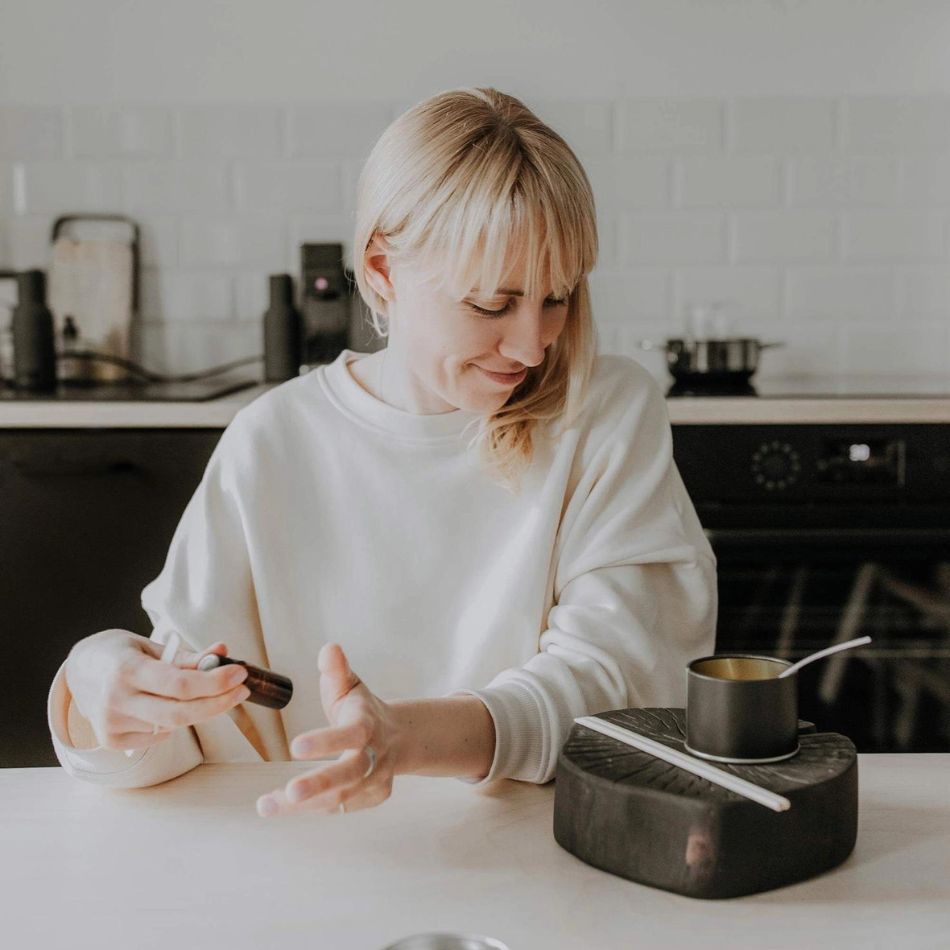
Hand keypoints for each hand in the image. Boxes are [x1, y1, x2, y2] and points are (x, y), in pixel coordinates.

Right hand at [64, 630, 249, 749]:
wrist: (79, 671)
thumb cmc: (121, 654)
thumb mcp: (151, 646)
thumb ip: (187, 656)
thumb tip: (222, 650)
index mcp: (126, 668)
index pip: (178, 684)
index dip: (214, 682)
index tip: (239, 675)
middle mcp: (116, 699)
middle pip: (180, 713)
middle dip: (218, 703)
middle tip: (241, 691)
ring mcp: (111, 724)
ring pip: (172, 724)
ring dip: (192, 709)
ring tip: (182, 691)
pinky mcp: (111, 741)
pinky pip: (159, 735)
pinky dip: (171, 722)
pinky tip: (159, 705)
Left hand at [256, 642, 398, 817]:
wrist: (400, 737)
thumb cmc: (364, 710)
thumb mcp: (351, 685)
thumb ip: (337, 670)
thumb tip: (329, 649)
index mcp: (368, 724)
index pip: (352, 734)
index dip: (326, 741)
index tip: (296, 746)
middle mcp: (375, 756)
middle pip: (350, 774)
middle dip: (320, 784)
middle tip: (289, 792)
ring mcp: (375, 781)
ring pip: (340, 798)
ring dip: (303, 805)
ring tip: (266, 804)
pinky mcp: (370, 798)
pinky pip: (338, 808)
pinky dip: (310, 808)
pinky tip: (282, 805)